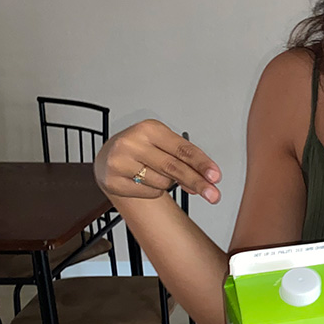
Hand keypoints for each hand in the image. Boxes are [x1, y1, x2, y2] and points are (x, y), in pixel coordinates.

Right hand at [94, 120, 221, 202]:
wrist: (108, 156)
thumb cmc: (142, 148)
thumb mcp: (164, 145)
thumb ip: (185, 161)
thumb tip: (205, 182)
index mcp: (149, 129)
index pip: (182, 148)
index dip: (201, 163)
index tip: (215, 176)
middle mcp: (133, 143)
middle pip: (174, 167)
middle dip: (196, 182)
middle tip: (213, 194)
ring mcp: (120, 162)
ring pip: (163, 183)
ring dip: (168, 183)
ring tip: (155, 172)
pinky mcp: (114, 181)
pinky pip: (149, 192)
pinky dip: (153, 190)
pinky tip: (143, 180)